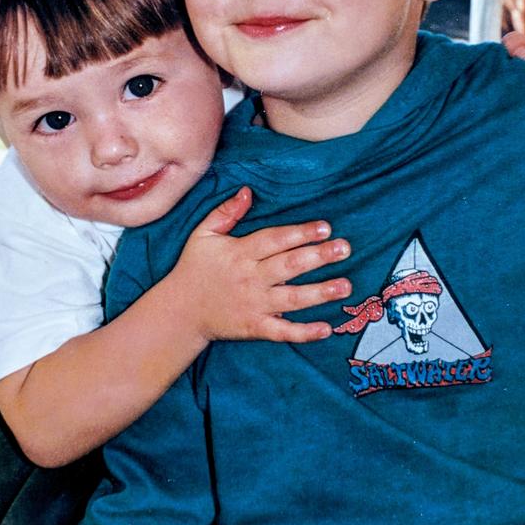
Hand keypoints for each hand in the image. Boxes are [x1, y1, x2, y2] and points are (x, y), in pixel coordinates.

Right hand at [167, 187, 350, 344]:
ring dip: (320, 293)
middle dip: (318, 257)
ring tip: (345, 286)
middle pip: (288, 266)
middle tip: (344, 249)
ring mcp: (253, 305)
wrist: (179, 311)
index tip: (325, 227)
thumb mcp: (203, 234)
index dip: (300, 233)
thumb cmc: (194, 268)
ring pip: (291, 298)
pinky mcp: (254, 327)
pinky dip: (303, 333)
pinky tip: (326, 329)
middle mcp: (250, 278)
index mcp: (240, 253)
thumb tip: (247, 191)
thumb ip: (226, 212)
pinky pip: (281, 331)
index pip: (275, 240)